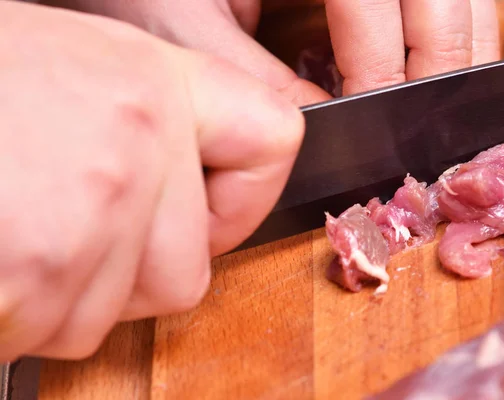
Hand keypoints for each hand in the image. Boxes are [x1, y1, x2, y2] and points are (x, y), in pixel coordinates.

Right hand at [0, 1, 302, 360]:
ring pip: (116, 313)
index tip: (213, 203)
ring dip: (62, 291)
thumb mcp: (68, 68)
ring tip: (9, 223)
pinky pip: (55, 333)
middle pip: (189, 268)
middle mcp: (135, 147)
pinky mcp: (33, 276)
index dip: (245, 191)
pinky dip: (19, 314)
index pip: (270, 141)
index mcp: (151, 83)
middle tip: (60, 219)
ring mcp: (86, 218)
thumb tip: (208, 181)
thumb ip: (148, 125)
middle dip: (129, 270)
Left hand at [40, 0, 499, 99]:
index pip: (378, 4)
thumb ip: (255, 80)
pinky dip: (448, 27)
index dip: (384, 74)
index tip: (374, 126)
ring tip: (433, 100)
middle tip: (420, 128)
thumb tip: (324, 123)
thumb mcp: (186, 21)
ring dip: (457, 46)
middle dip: (439, 65)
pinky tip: (421, 62)